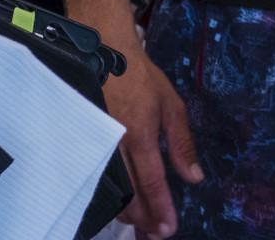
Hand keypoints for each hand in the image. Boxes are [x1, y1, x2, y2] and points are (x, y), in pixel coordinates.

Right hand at [103, 39, 200, 236]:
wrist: (103, 54)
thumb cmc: (141, 78)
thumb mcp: (172, 105)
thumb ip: (181, 144)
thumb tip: (194, 177)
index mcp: (139, 135)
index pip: (151, 182)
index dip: (161, 208)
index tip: (169, 228)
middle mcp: (114, 145)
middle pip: (127, 195)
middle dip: (144, 219)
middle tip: (157, 233)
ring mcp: (94, 145)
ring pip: (108, 192)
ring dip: (125, 213)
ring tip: (142, 225)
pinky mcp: (80, 143)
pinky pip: (93, 180)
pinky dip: (107, 198)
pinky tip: (117, 205)